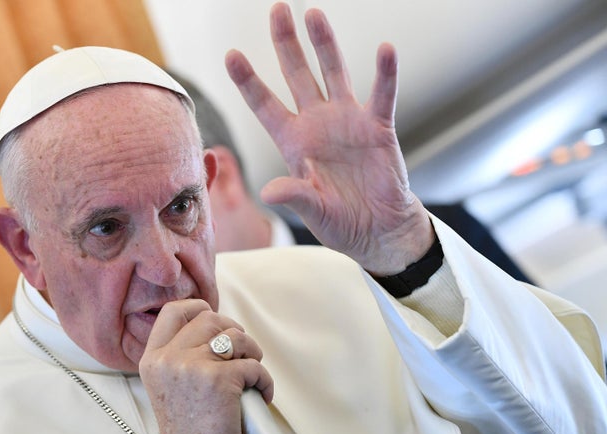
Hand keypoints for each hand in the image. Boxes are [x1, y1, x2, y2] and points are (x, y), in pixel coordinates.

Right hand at [139, 299, 272, 433]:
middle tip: (241, 351)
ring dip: (252, 352)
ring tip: (252, 372)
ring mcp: (194, 366)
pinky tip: (260, 393)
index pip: (172, 311)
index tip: (213, 319)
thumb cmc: (187, 428)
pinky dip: (264, 380)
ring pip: (236, 337)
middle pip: (210, 319)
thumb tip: (213, 330)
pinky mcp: (220, 379)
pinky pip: (254, 365)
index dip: (198, 308)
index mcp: (153, 358)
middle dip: (233, 330)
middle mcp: (169, 358)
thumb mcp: (167, 384)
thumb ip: (179, 354)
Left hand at [225, 3, 433, 274]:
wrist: (377, 229)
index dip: (248, 81)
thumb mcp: (312, 211)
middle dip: (286, 43)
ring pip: (334, 74)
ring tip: (314, 14)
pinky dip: (385, 74)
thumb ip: (295, 196)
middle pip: (297, 75)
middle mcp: (317, 124)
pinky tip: (385, 51)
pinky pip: (382, 95)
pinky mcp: (377, 127)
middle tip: (277, 9)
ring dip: (325, 45)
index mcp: (294, 142)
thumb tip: (269, 191)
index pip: (265, 105)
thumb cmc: (340, 222)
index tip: (231, 54)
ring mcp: (347, 122)